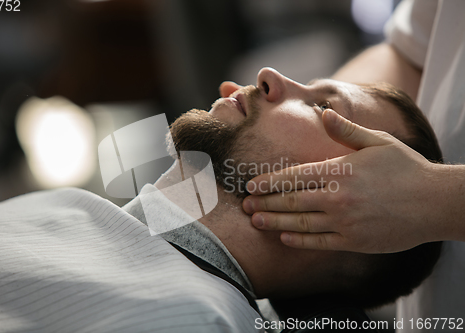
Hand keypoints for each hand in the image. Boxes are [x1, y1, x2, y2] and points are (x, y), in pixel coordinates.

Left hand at [243, 109, 446, 252]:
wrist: (435, 203)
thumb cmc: (407, 168)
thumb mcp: (378, 141)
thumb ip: (346, 129)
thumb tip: (323, 113)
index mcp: (340, 171)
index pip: (293, 177)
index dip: (268, 182)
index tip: (251, 185)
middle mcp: (338, 198)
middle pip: (291, 201)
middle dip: (264, 203)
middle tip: (245, 205)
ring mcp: (345, 223)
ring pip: (300, 224)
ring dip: (274, 223)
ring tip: (256, 221)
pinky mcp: (354, 243)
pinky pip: (319, 243)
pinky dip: (299, 241)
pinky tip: (285, 238)